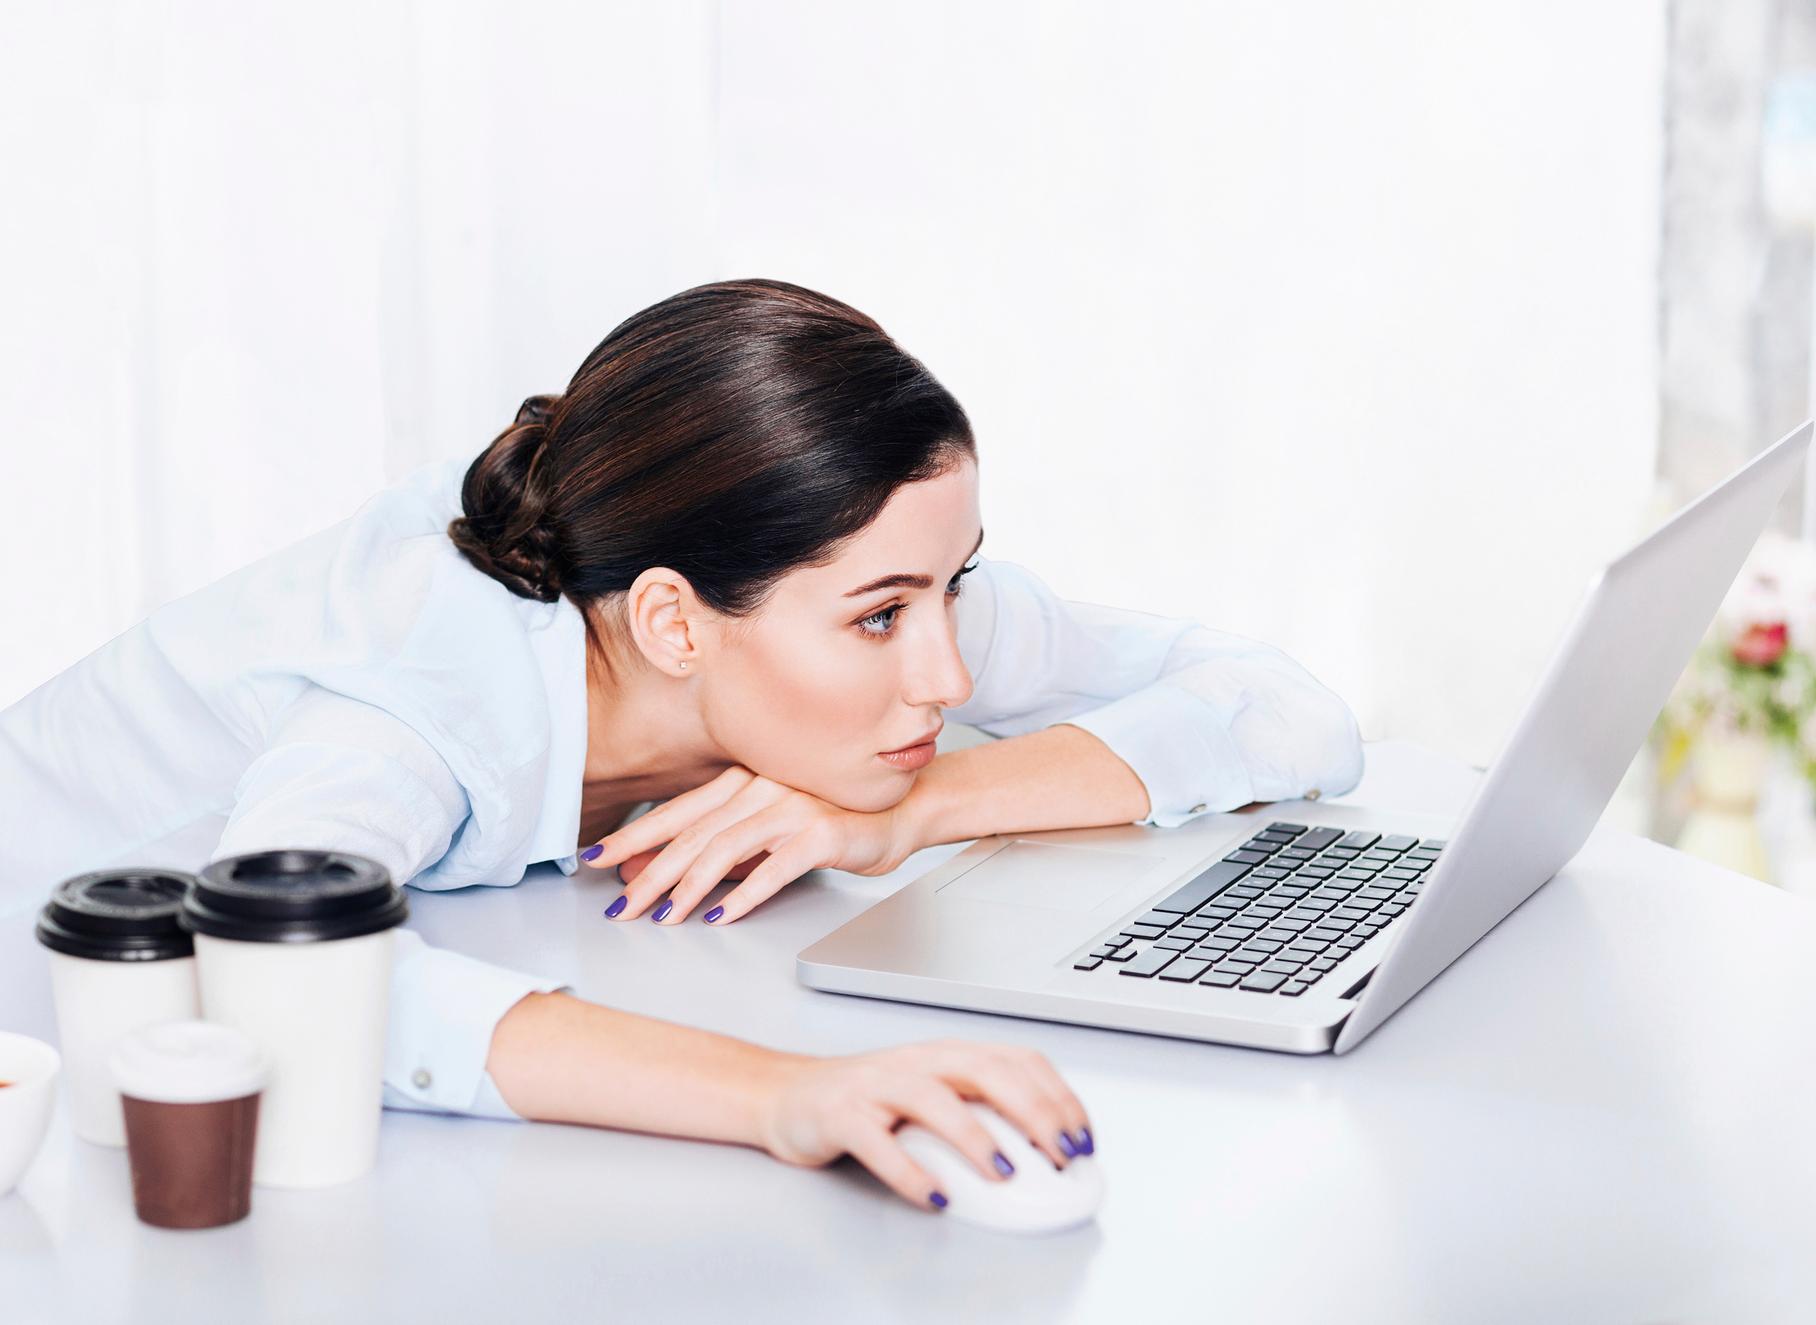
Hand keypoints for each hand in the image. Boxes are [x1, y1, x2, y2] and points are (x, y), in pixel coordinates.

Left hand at [580, 766, 919, 924]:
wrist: (900, 812)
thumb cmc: (832, 822)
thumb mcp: (764, 835)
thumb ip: (715, 851)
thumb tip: (652, 872)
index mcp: (743, 782)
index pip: (676, 812)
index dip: (632, 837)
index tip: (595, 858)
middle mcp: (761, 788)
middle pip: (691, 834)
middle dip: (650, 873)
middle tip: (621, 907)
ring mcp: (790, 807)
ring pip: (724, 848)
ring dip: (688, 887)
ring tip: (664, 917)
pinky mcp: (819, 833)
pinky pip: (773, 867)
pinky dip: (743, 893)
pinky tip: (721, 915)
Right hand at [757, 1038, 1095, 1210]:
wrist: (787, 1096)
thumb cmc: (868, 1101)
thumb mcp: (932, 1095)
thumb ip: (979, 1111)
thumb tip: (1046, 1148)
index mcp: (947, 1054)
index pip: (1017, 1060)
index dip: (1057, 1095)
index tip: (1083, 1137)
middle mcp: (917, 1061)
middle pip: (985, 1071)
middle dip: (1032, 1111)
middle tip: (1060, 1154)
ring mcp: (876, 1085)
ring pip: (933, 1098)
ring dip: (975, 1137)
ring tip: (1003, 1175)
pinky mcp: (840, 1115)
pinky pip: (877, 1141)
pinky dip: (909, 1172)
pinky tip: (934, 1196)